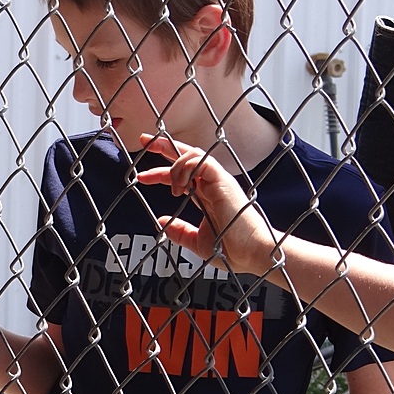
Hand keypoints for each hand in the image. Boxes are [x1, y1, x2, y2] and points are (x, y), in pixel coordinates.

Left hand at [136, 135, 278, 274]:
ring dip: (175, 166)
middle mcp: (212, 184)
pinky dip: (186, 168)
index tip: (141, 177)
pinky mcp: (224, 181)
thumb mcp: (197, 242)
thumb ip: (180, 231)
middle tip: (144, 140)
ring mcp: (219, 181)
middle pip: (187, 154)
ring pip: (193, 154)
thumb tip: (161, 222)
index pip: (181, 174)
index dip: (160, 172)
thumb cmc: (232, 249)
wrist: (251, 254)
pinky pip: (202, 161)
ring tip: (173, 188)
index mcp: (207, 195)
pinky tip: (180, 187)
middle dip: (164, 145)